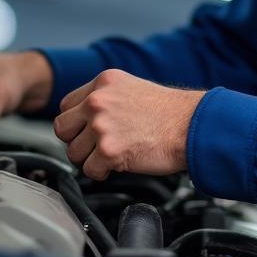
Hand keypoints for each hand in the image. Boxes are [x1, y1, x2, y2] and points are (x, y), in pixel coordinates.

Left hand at [54, 69, 203, 180]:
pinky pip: (89, 170)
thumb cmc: (171, 112)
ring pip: (73, 152)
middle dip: (77, 141)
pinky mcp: (109, 151)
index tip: (88, 130)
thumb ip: (106, 98)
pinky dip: (102, 173)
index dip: (77, 122)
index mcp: (104, 83)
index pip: (66, 105)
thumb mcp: (133, 89)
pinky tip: (118, 165)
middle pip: (62, 128)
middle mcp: (98, 101)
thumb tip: (86, 118)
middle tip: (95, 147)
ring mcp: (102, 126)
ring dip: (90, 159)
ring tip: (111, 156)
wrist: (193, 126)